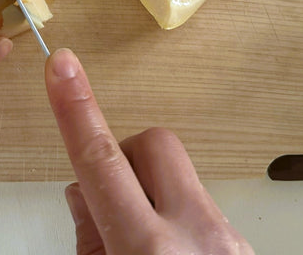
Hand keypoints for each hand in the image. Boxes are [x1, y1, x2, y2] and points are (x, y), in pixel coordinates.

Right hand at [45, 48, 253, 253]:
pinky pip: (197, 202)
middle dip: (126, 156)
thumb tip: (84, 191)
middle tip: (113, 200)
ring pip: (177, 175)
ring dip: (149, 195)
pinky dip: (172, 218)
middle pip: (155, 144)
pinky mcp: (240, 242)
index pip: (101, 161)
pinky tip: (170, 254)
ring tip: (142, 244)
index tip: (62, 66)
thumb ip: (90, 237)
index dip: (76, 108)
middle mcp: (196, 235)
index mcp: (149, 251)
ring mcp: (226, 236)